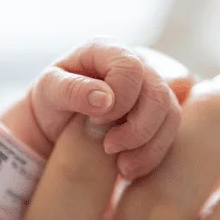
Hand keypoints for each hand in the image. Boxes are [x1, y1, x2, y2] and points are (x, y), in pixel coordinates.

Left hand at [28, 38, 186, 179]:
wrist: (58, 123)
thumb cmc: (52, 101)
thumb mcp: (49, 91)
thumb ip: (73, 90)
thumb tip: (106, 98)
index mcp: (107, 50)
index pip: (131, 68)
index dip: (120, 98)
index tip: (96, 120)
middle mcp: (136, 66)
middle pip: (158, 94)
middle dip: (137, 128)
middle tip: (109, 147)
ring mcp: (150, 90)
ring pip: (170, 116)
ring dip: (148, 146)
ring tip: (120, 167)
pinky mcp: (158, 114)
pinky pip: (169, 134)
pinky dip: (152, 155)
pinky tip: (128, 168)